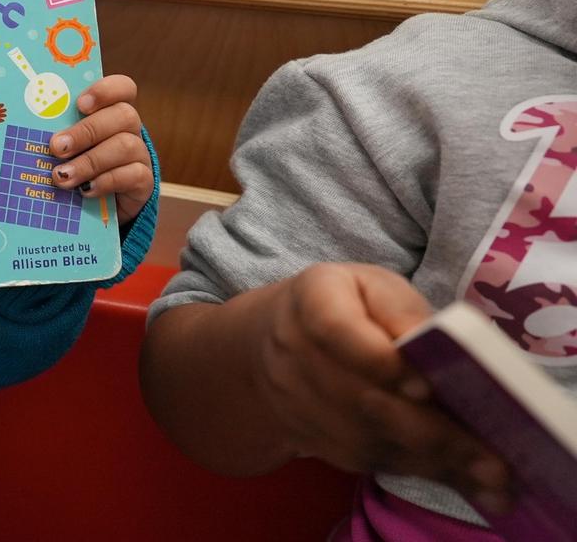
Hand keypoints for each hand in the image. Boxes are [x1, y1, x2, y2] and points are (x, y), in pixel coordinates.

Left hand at [46, 74, 152, 220]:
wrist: (94, 206)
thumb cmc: (71, 164)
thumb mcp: (62, 145)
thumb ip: (53, 132)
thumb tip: (13, 124)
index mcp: (109, 111)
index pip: (122, 88)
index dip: (106, 90)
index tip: (80, 104)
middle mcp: (128, 129)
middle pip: (123, 115)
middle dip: (87, 131)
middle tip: (56, 147)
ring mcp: (139, 154)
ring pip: (126, 146)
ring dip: (90, 161)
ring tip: (62, 176)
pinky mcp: (143, 182)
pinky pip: (134, 175)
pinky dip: (106, 181)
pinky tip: (85, 190)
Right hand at [255, 264, 510, 511]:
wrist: (272, 344)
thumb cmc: (346, 305)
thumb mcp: (373, 286)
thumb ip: (402, 308)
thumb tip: (433, 343)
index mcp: (312, 302)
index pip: (335, 330)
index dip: (379, 362)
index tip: (426, 388)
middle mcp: (293, 354)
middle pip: (359, 399)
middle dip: (429, 430)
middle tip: (489, 456)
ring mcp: (298, 403)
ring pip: (366, 437)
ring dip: (430, 459)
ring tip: (489, 474)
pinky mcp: (313, 438)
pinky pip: (366, 459)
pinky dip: (417, 469)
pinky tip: (461, 476)